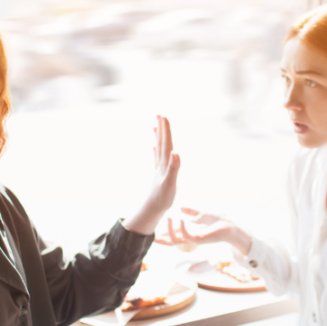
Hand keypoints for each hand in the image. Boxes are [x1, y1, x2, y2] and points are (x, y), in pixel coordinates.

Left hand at [122, 116, 179, 236]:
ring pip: (158, 149)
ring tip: (155, 126)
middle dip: (161, 128)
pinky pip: (157, 160)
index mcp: (164, 164)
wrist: (150, 212)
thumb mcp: (170, 184)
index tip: (164, 116)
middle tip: (159, 114)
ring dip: (158, 137)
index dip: (166, 130)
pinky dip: (156, 151)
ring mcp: (158, 170)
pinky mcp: (158, 176)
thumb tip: (176, 152)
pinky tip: (154, 148)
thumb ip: (173, 168)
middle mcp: (160, 164)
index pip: (166, 143)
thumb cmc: (161, 200)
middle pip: (161, 143)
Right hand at [154, 207, 251, 254]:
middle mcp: (190, 239)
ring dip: (170, 231)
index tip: (153, 232)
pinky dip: (182, 228)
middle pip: (172, 242)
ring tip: (168, 218)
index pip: (173, 236)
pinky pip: (188, 236)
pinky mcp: (201, 240)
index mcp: (189, 234)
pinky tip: (181, 219)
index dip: (163, 235)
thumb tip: (180, 207)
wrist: (231, 227)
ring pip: (177, 241)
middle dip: (162, 239)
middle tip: (152, 235)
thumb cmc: (218, 222)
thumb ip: (192, 212)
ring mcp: (195, 241)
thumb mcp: (202, 215)